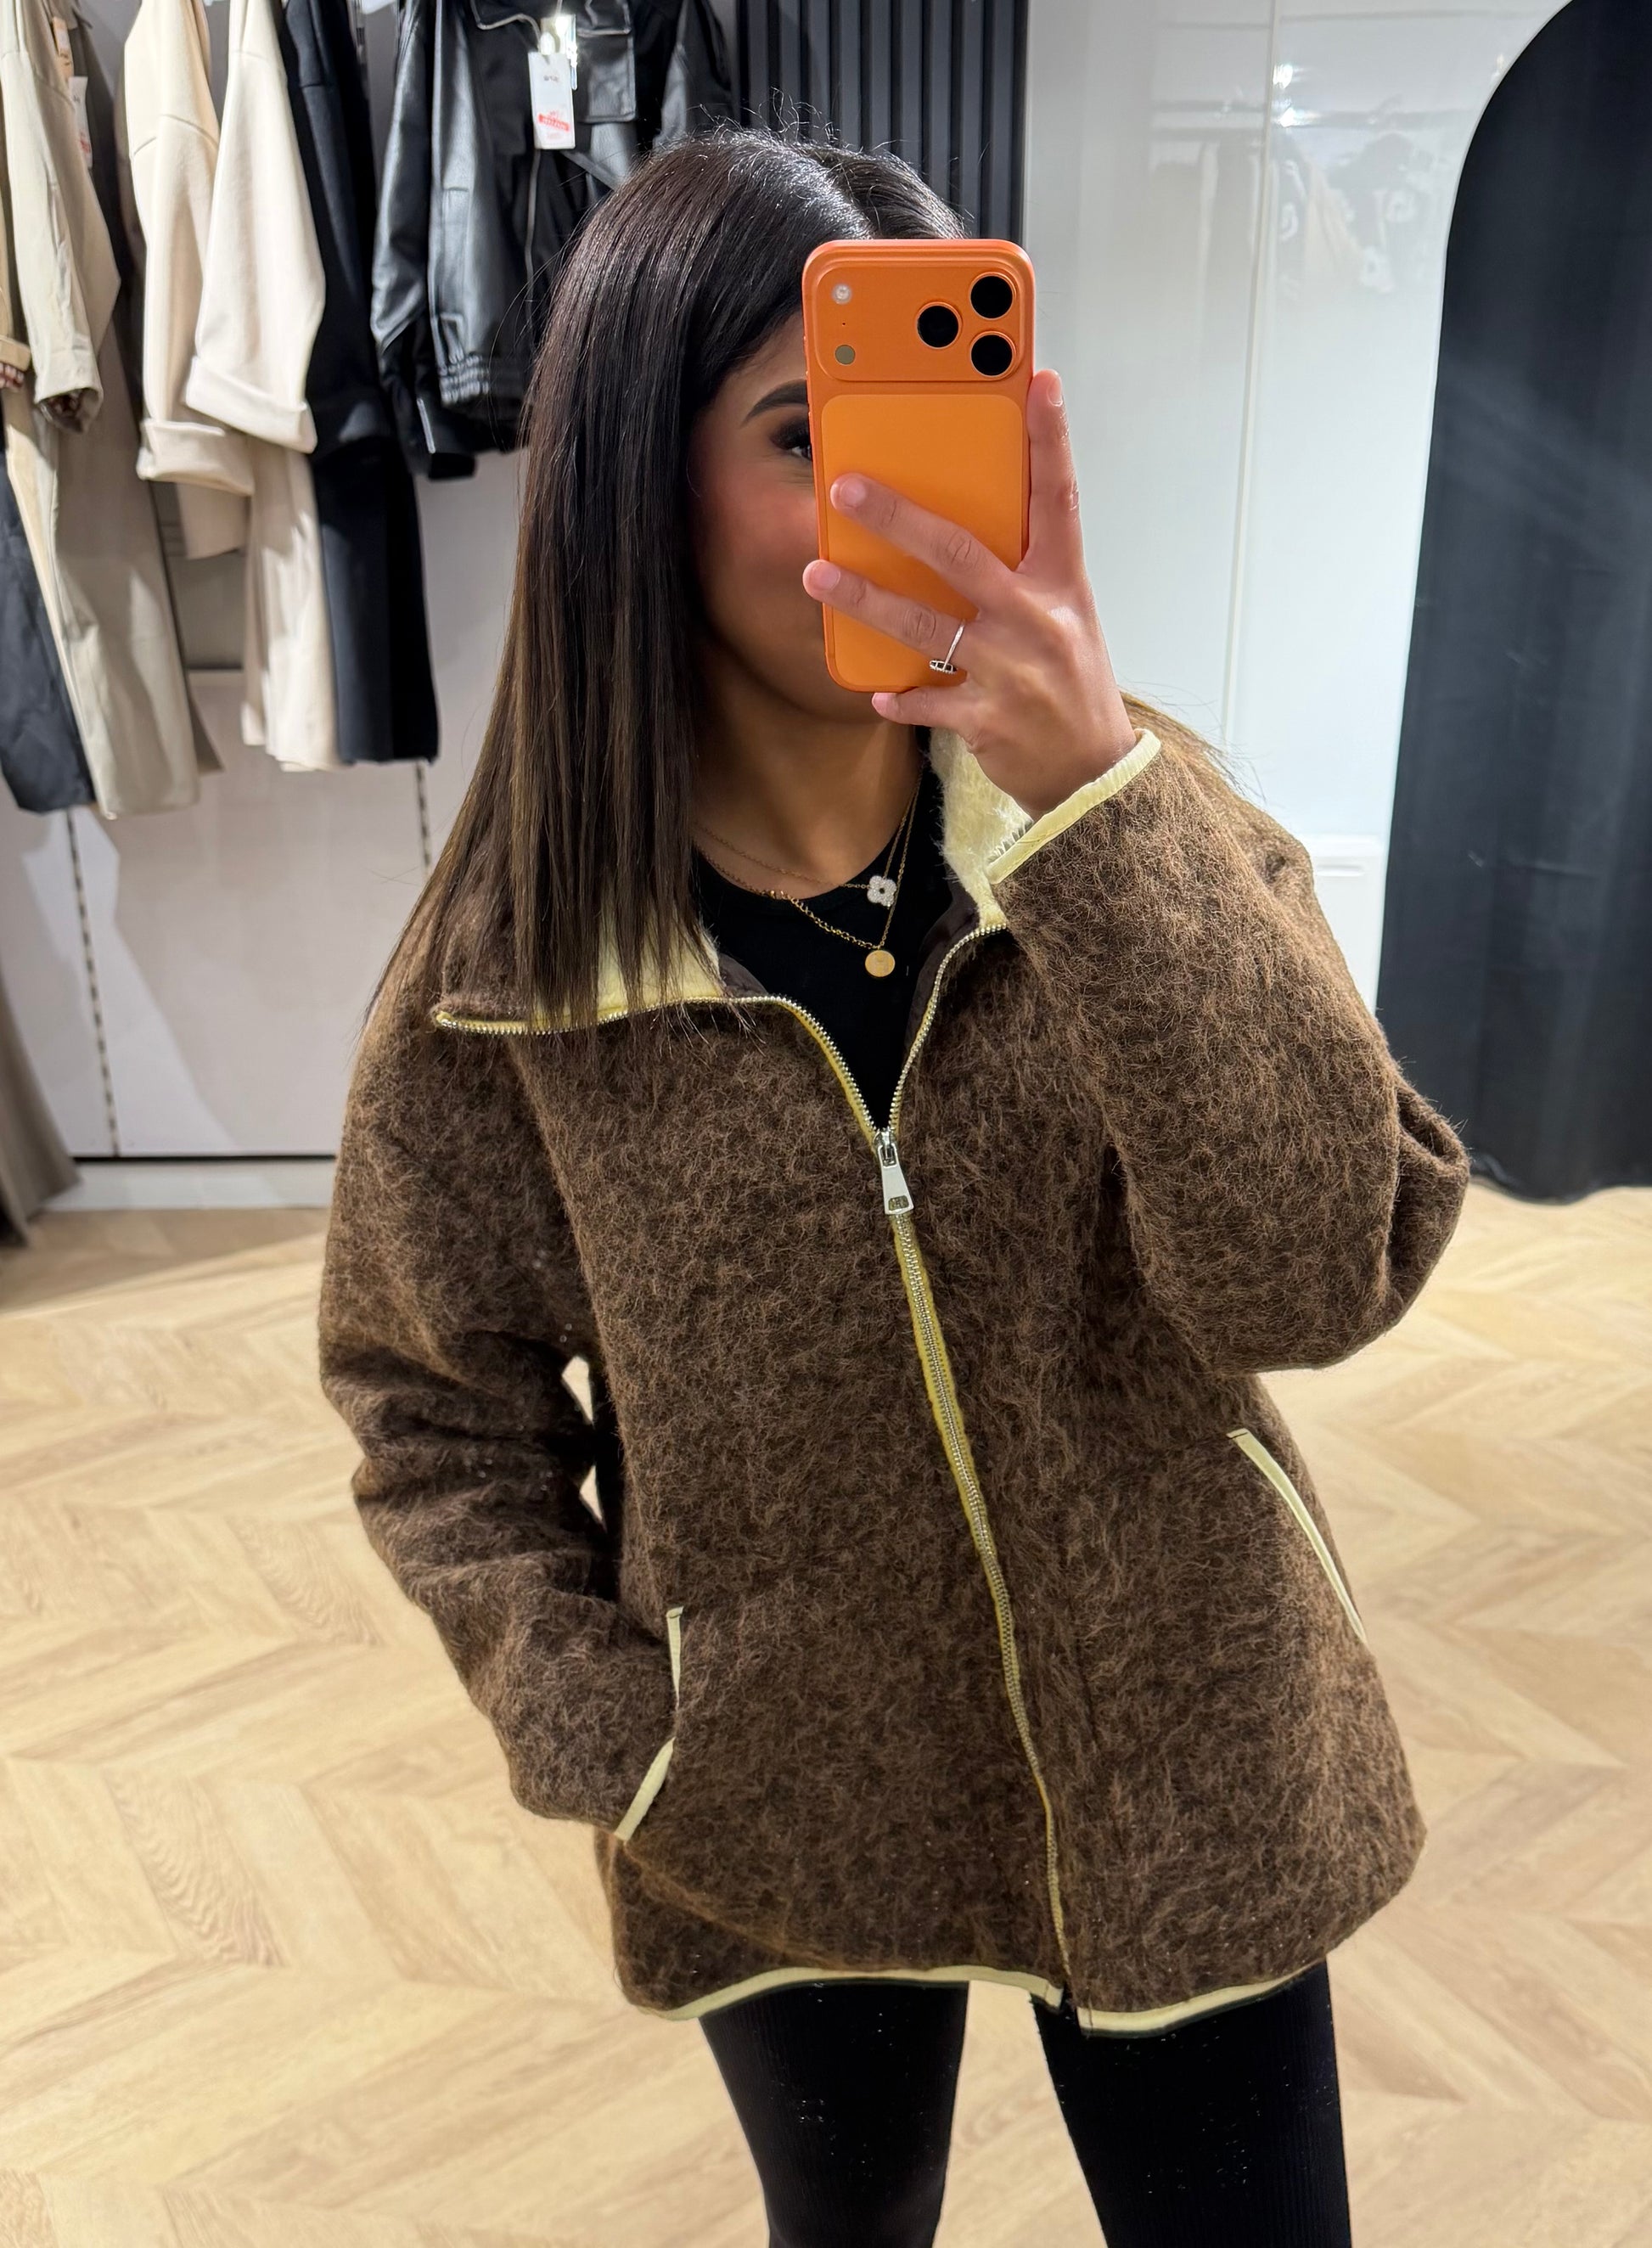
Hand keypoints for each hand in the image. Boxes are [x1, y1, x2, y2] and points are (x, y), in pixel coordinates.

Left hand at [801, 369, 1137, 820]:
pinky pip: (929, 700)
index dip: (1051, 439)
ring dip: (866, 600)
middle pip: (960, 553)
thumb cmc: (1072, 686)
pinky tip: (876, 689)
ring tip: (817, 576)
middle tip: (848, 488)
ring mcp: (1012, 670)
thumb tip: (955, 530)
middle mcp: (1038, 619)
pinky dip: (902, 696)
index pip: (1059, 497)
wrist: (1095, 775)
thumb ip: (1021, 575)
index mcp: (1062, 584)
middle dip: (899, 518)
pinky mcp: (989, 718)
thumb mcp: (1065, 618)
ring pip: (926, 624)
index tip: (1039, 383)